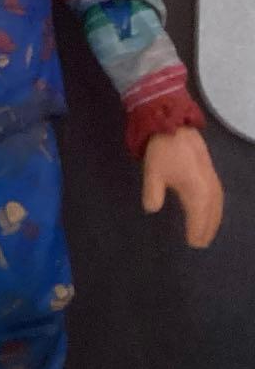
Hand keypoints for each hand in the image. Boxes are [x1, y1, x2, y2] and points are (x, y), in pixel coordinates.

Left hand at [142, 127, 223, 247]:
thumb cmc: (162, 151)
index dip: (196, 231)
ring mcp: (212, 179)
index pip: (198, 217)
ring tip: (208, 232)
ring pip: (217, 205)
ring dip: (214, 220)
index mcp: (197, 191)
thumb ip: (153, 195)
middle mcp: (209, 188)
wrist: (174, 125)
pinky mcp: (211, 172)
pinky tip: (210, 210)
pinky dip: (216, 208)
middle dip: (207, 229)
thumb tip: (152, 210)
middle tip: (201, 243)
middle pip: (211, 214)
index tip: (193, 244)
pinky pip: (218, 196)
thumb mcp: (153, 174)